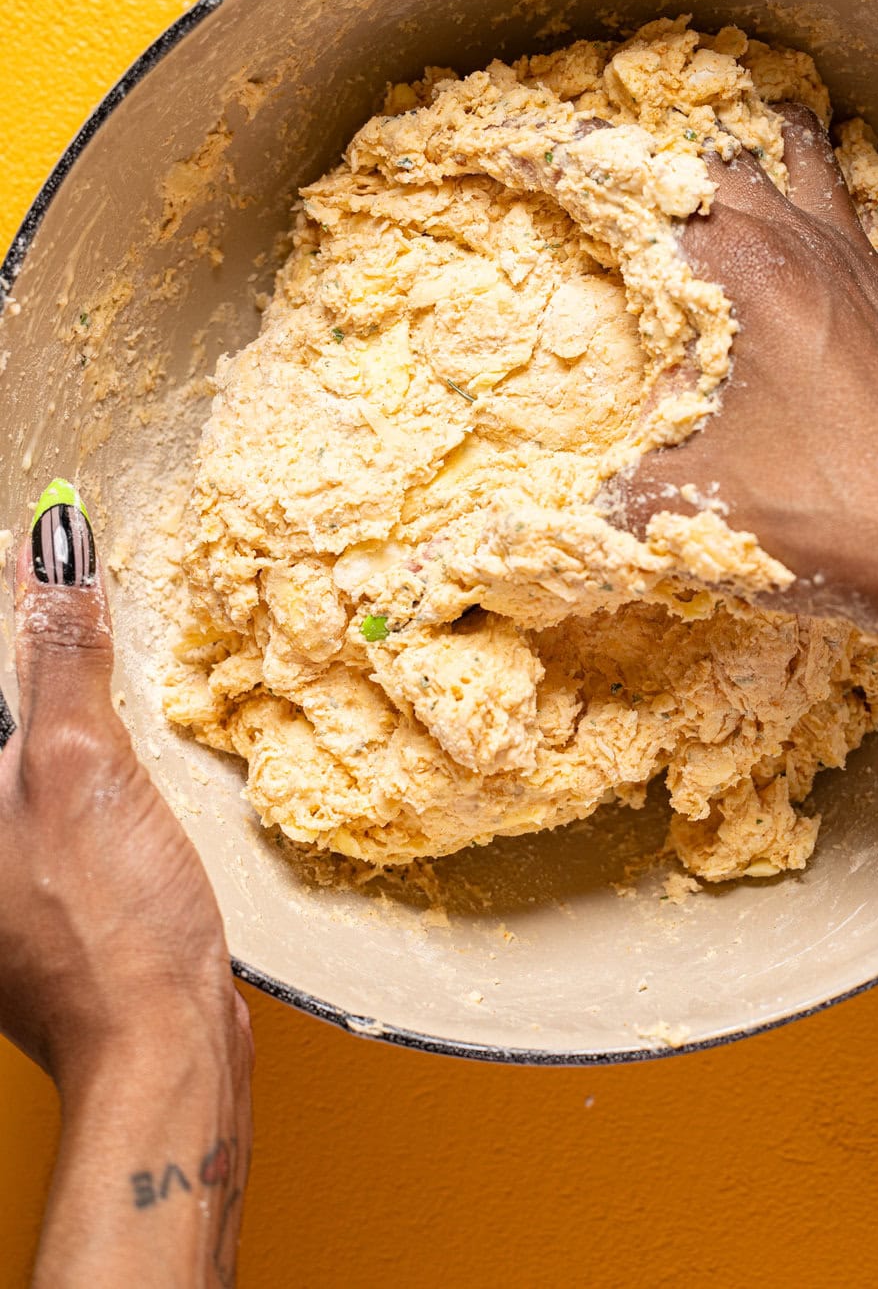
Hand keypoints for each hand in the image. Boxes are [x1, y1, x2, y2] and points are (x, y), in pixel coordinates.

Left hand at [2, 483, 251, 1284]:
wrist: (158, 1042)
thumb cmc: (113, 923)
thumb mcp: (84, 764)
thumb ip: (59, 657)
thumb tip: (53, 554)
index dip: (10, 598)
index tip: (35, 539)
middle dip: (30, 647)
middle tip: (64, 577)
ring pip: (18, 744)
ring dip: (53, 687)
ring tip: (87, 639)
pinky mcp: (33, 882)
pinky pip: (43, 780)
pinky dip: (77, 742)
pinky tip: (112, 736)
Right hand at [622, 115, 877, 1031]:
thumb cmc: (814, 514)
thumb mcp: (684, 509)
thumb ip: (612, 495)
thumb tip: (562, 511)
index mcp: (745, 277)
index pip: (657, 194)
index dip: (599, 165)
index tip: (556, 147)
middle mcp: (807, 253)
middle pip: (732, 168)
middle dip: (676, 157)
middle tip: (635, 161)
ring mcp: (863, 275)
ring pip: (812, 175)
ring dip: (769, 156)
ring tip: (744, 131)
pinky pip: (859, 232)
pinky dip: (829, 216)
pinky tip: (821, 240)